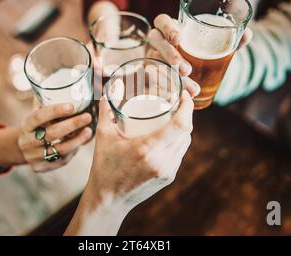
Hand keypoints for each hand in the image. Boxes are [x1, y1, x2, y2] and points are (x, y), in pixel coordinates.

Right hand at [17, 103, 92, 171]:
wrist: (23, 148)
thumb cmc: (37, 126)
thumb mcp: (37, 113)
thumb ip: (47, 101)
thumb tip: (67, 82)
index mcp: (26, 125)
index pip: (39, 116)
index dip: (55, 111)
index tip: (72, 106)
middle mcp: (27, 141)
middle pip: (52, 134)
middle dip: (72, 125)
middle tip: (87, 117)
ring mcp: (33, 156)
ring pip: (59, 150)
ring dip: (77, 140)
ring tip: (88, 131)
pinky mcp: (40, 167)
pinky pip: (61, 161)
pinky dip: (72, 152)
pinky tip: (80, 144)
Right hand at [65, 91, 193, 234]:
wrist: (108, 201)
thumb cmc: (103, 168)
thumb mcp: (103, 137)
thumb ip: (106, 111)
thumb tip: (109, 90)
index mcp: (147, 148)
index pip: (180, 124)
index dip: (187, 107)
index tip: (183, 95)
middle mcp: (161, 160)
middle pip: (186, 131)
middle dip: (186, 113)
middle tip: (178, 101)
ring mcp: (167, 170)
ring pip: (185, 142)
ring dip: (184, 127)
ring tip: (176, 115)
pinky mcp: (169, 177)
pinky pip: (180, 153)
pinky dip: (178, 140)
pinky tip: (171, 134)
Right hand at [147, 14, 252, 94]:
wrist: (194, 73)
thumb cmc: (202, 53)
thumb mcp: (216, 46)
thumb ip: (231, 39)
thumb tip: (247, 33)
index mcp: (171, 28)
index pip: (162, 21)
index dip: (167, 28)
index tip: (179, 39)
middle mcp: (157, 41)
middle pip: (155, 41)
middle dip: (170, 55)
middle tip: (187, 69)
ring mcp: (151, 58)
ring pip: (154, 64)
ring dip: (170, 76)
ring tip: (191, 89)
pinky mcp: (149, 75)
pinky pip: (149, 81)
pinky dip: (162, 89)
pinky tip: (174, 97)